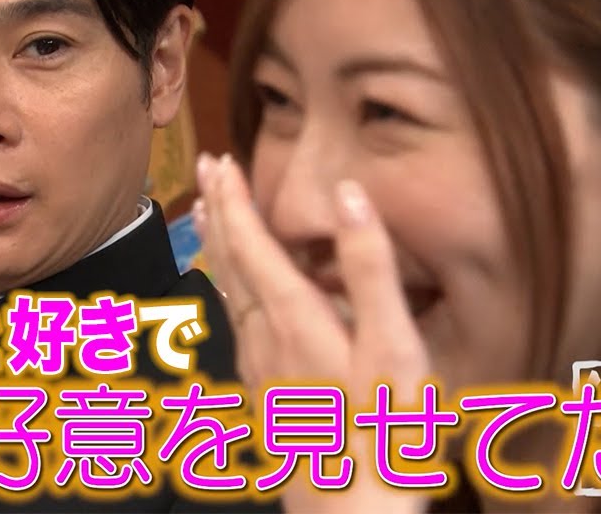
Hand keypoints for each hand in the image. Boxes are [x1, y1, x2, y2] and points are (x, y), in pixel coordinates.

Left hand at [192, 152, 432, 513]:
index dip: (235, 200)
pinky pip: (238, 325)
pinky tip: (235, 296)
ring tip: (207, 214)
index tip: (221, 162)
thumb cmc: (383, 438)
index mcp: (296, 320)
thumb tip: (349, 195)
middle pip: (232, 264)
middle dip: (220, 212)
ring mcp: (263, 372)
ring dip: (219, 248)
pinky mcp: (269, 397)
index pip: (254, 244)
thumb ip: (371, 270)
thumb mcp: (394, 348)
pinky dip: (230, 290)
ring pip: (228, 295)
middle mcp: (267, 341)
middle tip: (207, 170)